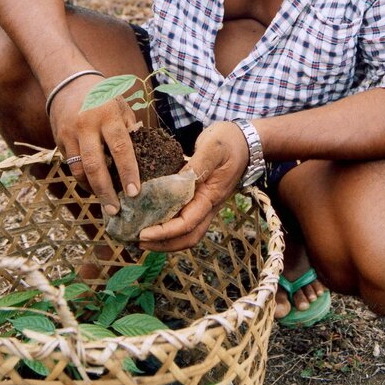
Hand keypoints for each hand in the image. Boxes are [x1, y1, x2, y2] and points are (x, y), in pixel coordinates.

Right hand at [49, 75, 140, 213]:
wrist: (68, 82)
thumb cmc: (103, 95)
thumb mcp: (121, 105)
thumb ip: (130, 129)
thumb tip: (144, 155)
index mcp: (107, 115)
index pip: (120, 148)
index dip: (128, 172)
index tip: (135, 193)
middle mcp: (86, 125)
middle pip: (95, 165)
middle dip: (105, 191)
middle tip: (115, 210)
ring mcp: (69, 134)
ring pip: (78, 169)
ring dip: (91, 189)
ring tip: (105, 202)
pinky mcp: (58, 140)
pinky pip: (70, 165)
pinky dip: (82, 178)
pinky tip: (92, 187)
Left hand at [138, 121, 248, 251]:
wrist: (247, 140)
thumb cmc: (230, 142)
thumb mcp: (213, 148)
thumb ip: (197, 165)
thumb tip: (178, 182)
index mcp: (211, 196)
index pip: (187, 223)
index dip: (164, 232)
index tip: (143, 233)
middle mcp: (209, 205)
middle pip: (187, 237)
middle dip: (163, 243)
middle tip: (138, 241)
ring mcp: (205, 203)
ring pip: (186, 231)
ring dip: (165, 238)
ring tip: (141, 235)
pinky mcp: (201, 197)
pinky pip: (185, 218)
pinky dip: (169, 223)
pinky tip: (152, 217)